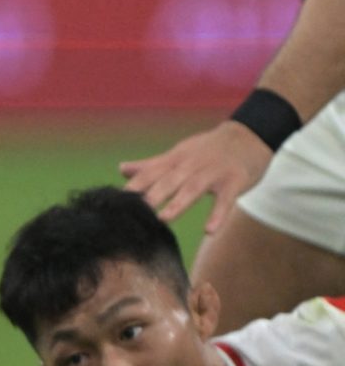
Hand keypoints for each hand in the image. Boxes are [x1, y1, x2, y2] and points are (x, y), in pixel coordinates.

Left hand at [120, 121, 272, 234]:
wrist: (250, 135)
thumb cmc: (209, 149)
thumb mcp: (179, 154)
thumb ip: (151, 165)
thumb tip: (121, 169)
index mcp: (175, 159)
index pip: (150, 173)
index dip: (133, 187)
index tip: (115, 202)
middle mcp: (191, 164)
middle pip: (168, 179)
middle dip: (151, 195)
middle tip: (133, 212)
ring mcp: (214, 172)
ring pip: (193, 188)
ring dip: (178, 203)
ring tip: (163, 219)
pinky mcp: (235, 181)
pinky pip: (226, 199)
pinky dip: (218, 214)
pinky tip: (209, 230)